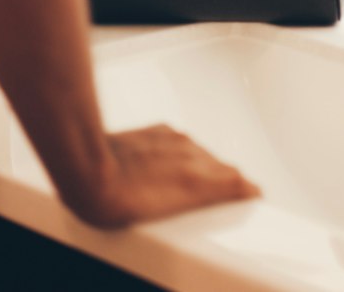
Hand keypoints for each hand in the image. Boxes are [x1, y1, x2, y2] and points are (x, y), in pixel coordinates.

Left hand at [65, 125, 259, 227]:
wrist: (90, 170)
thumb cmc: (120, 201)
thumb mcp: (168, 211)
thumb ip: (203, 199)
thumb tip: (230, 193)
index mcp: (197, 179)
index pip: (236, 181)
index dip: (246, 188)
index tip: (253, 193)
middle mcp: (192, 154)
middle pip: (222, 167)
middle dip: (227, 180)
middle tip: (227, 193)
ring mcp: (176, 140)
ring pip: (203, 153)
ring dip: (204, 167)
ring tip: (194, 183)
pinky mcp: (161, 131)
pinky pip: (182, 142)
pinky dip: (183, 154)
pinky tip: (170, 165)